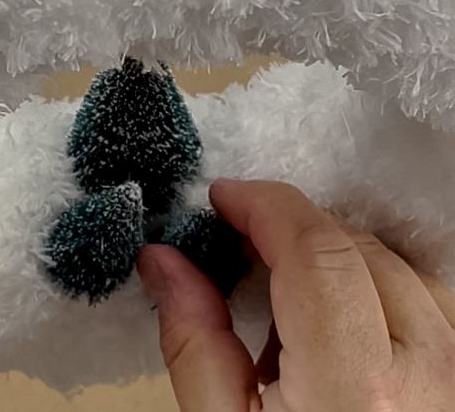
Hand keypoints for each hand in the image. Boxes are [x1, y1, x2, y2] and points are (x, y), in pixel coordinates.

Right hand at [138, 179, 454, 411]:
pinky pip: (427, 303)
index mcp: (354, 391)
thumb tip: (162, 259)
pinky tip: (336, 332)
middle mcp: (428, 377)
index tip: (222, 198)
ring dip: (333, 258)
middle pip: (357, 248)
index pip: (317, 251)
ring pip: (399, 267)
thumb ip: (195, 342)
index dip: (265, 206)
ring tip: (285, 302)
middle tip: (238, 247)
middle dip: (290, 230)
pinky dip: (373, 289)